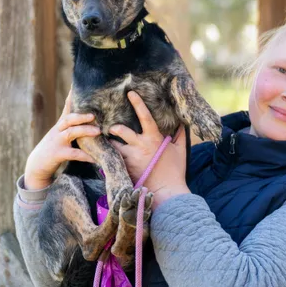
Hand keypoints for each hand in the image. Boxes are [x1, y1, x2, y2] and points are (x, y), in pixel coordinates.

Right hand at [23, 90, 100, 189]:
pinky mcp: (58, 154)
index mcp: (61, 124)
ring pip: (70, 133)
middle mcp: (58, 131)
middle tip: (94, 114)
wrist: (37, 165)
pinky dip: (85, 156)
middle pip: (68, 118)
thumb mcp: (60, 134)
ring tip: (98, 131)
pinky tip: (95, 158)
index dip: (72, 96)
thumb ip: (72, 125)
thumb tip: (89, 116)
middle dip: (81, 115)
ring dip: (85, 131)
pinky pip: (73, 154)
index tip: (78, 84)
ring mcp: (57, 142)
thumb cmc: (54, 148)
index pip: (67, 107)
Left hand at [110, 91, 188, 209]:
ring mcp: (130, 159)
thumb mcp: (180, 151)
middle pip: (120, 131)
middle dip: (113, 128)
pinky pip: (113, 160)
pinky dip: (109, 158)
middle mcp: (140, 146)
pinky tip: (103, 156)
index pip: (145, 116)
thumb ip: (180, 135)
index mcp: (154, 139)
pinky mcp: (125, 169)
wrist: (166, 193)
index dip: (138, 103)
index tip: (130, 93)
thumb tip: (181, 123)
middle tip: (111, 127)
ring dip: (109, 144)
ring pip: (113, 146)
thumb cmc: (175, 171)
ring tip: (104, 141)